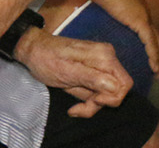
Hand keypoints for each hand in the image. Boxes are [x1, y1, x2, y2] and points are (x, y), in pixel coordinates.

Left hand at [14, 27, 132, 116]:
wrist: (34, 49)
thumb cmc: (47, 59)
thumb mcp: (66, 72)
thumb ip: (92, 79)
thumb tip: (114, 87)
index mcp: (104, 56)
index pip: (124, 84)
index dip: (111, 98)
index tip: (92, 100)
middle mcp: (107, 57)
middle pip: (117, 90)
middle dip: (99, 103)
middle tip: (78, 107)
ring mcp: (101, 62)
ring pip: (108, 93)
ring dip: (91, 102)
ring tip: (73, 104)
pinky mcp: (95, 69)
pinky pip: (99, 89)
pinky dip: (89, 99)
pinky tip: (75, 100)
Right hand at [83, 0, 158, 74]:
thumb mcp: (108, 3)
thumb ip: (110, 12)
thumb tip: (104, 19)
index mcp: (138, 9)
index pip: (148, 30)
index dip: (150, 44)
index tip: (148, 56)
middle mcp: (145, 13)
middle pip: (155, 38)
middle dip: (157, 54)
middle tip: (157, 70)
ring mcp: (144, 17)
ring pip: (155, 42)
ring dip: (158, 58)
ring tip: (157, 73)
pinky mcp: (140, 22)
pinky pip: (150, 43)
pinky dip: (153, 56)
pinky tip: (154, 67)